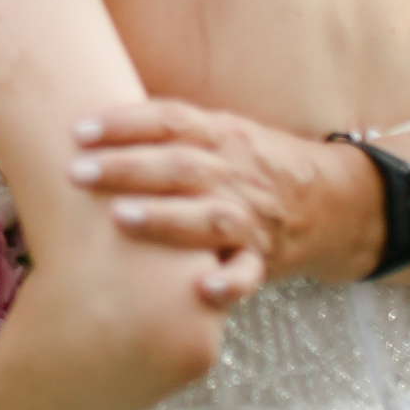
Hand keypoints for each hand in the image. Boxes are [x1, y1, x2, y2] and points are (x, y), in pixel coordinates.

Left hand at [70, 99, 373, 287]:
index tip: (78, 130)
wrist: (332, 202)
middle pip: (181, 166)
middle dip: (127, 168)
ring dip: (165, 218)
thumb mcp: (221, 134)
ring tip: (121, 218)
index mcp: (220, 135)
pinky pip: (248, 273)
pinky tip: (202, 288)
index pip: (171, 120)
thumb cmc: (249, 166)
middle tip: (78, 172)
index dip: (125, 122)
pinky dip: (229, 282)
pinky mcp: (263, 258)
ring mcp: (251, 217)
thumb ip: (170, 132)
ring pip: (209, 217)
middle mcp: (235, 173)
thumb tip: (90, 126)